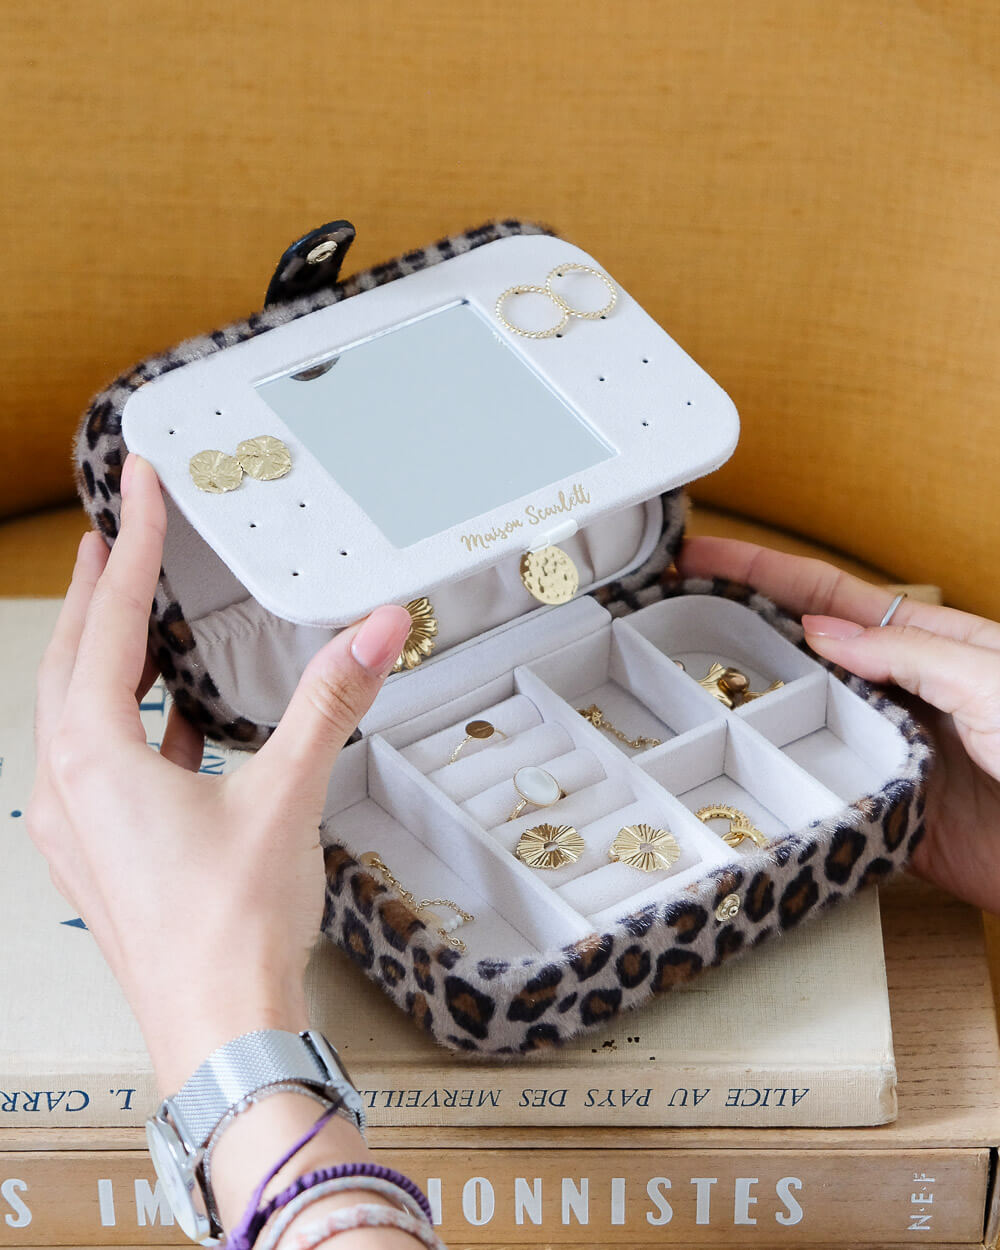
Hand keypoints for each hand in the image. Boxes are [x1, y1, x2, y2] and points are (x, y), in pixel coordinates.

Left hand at [27, 453, 413, 1092]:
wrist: (219, 1031)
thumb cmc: (232, 928)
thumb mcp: (287, 795)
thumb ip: (330, 701)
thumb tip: (373, 630)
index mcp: (96, 760)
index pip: (113, 625)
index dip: (134, 548)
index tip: (139, 491)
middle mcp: (69, 789)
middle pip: (75, 662)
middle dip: (100, 593)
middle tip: (112, 536)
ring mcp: (79, 828)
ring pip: (79, 714)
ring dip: (105, 656)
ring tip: (129, 613)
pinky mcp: (104, 856)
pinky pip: (102, 765)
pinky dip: (129, 724)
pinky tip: (167, 723)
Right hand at [678, 535, 999, 914]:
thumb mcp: (989, 676)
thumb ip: (905, 653)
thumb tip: (819, 634)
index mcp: (924, 645)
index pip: (824, 599)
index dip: (760, 573)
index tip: (701, 556)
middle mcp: (894, 696)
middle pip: (798, 658)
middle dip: (734, 636)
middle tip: (666, 625)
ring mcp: (884, 754)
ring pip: (796, 728)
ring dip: (746, 715)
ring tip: (680, 700)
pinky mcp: (885, 816)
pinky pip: (819, 797)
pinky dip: (780, 790)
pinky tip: (740, 782)